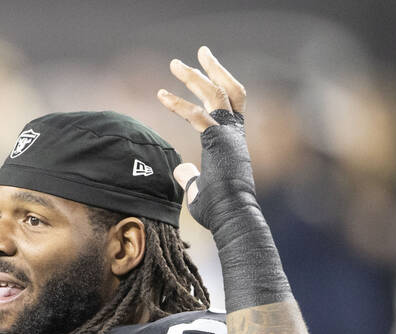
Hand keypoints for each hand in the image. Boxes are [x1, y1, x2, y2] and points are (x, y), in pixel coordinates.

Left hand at [157, 47, 289, 312]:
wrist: (233, 219)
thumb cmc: (219, 212)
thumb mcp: (200, 191)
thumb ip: (190, 178)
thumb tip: (180, 170)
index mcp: (233, 142)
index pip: (229, 107)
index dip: (216, 89)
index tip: (201, 76)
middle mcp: (235, 134)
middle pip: (228, 91)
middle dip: (212, 70)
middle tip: (197, 53)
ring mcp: (229, 136)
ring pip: (217, 94)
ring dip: (196, 76)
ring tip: (176, 64)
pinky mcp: (218, 142)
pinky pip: (197, 115)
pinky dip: (178, 104)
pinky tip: (160, 95)